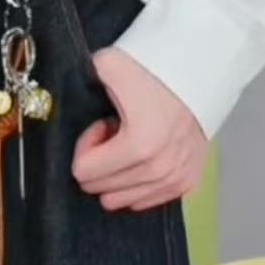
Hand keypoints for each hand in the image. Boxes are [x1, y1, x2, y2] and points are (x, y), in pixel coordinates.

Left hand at [71, 47, 208, 211]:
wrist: (198, 70)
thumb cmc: (153, 69)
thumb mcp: (110, 64)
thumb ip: (82, 77)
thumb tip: (66, 86)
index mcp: (139, 145)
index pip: (84, 172)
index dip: (87, 145)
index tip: (102, 123)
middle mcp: (160, 169)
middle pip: (102, 189)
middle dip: (101, 161)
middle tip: (115, 131)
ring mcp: (176, 179)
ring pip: (124, 200)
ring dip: (120, 172)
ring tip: (131, 141)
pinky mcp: (189, 182)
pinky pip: (149, 200)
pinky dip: (138, 183)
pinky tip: (145, 155)